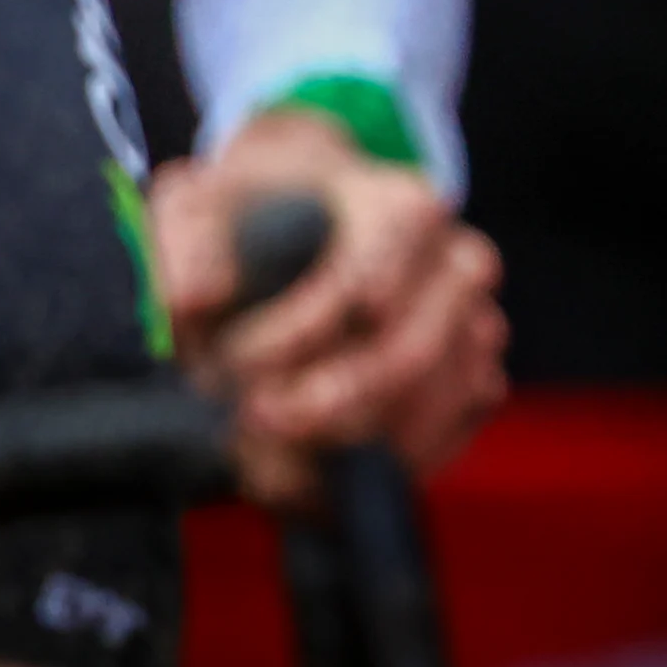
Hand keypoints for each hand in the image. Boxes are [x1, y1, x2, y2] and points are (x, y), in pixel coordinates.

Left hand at [151, 108, 508, 508]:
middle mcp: (459, 262)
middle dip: (322, 406)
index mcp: (403, 206)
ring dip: (344, 443)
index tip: (226, 360)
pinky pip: (442, 442)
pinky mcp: (478, 381)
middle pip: (406, 358)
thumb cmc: (261, 213)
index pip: (364, 288)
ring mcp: (477, 324)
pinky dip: (374, 464)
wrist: (314, 218)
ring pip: (428, 408)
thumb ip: (188, 239)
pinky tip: (313, 457)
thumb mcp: (205, 202)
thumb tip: (195, 298)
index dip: (290, 338)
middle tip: (250, 420)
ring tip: (268, 450)